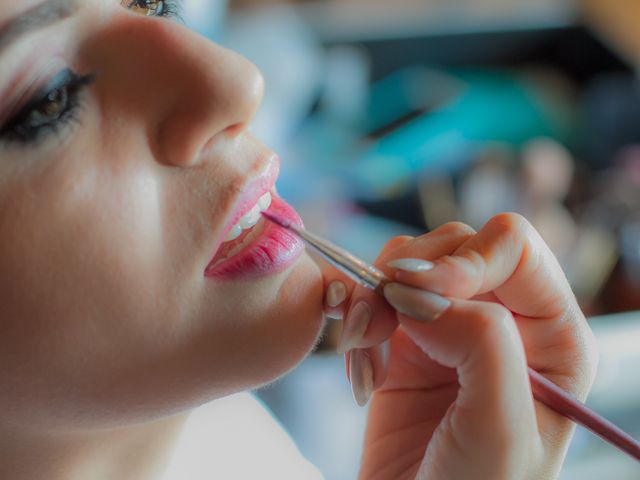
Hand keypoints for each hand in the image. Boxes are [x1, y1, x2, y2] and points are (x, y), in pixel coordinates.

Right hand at [322, 213, 597, 479]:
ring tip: (364, 352)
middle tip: (376, 327)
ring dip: (374, 297)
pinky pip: (374, 293)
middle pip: (455, 244)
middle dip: (408, 277)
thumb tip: (421, 290)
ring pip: (408, 262)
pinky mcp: (406, 339)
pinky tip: (361, 369)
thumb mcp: (500, 428)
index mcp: (554, 336)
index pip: (513, 248)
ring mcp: (452, 327)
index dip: (463, 259)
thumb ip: (481, 344)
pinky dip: (355, 317)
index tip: (416, 292)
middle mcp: (506, 320)